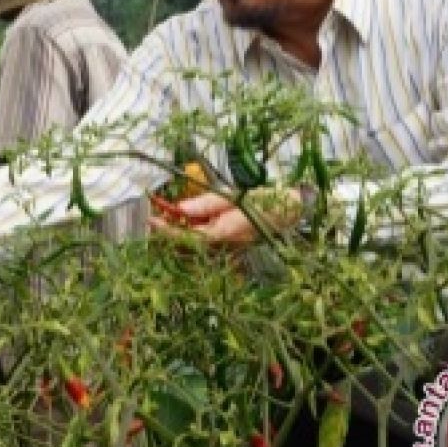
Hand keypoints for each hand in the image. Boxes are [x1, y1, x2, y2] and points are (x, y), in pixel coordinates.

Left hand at [149, 188, 301, 245]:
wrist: (296, 211)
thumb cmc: (268, 199)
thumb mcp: (235, 195)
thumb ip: (207, 203)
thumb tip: (180, 208)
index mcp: (225, 233)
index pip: (188, 236)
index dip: (166, 230)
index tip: (151, 219)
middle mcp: (225, 247)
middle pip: (187, 246)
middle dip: (168, 233)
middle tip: (156, 215)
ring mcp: (229, 250)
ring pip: (195, 249)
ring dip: (178, 235)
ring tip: (168, 217)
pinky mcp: (233, 248)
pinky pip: (207, 247)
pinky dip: (192, 237)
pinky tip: (188, 223)